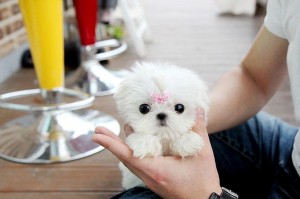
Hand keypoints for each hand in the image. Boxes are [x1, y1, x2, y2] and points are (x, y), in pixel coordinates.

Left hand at [93, 110, 221, 198]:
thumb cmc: (202, 181)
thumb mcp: (203, 154)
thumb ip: (198, 130)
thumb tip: (199, 110)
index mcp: (157, 169)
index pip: (129, 155)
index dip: (111, 144)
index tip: (97, 136)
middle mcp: (149, 175)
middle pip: (125, 157)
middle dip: (111, 143)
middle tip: (99, 130)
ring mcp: (150, 178)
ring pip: (129, 161)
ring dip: (119, 148)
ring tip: (109, 135)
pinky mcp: (154, 178)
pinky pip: (137, 164)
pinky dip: (130, 153)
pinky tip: (131, 145)